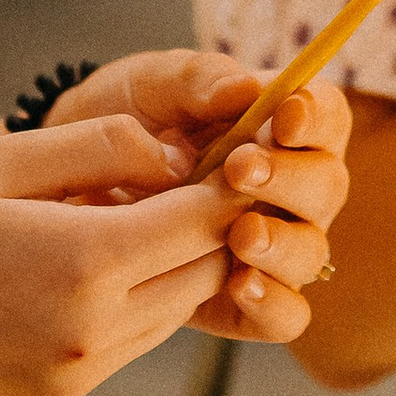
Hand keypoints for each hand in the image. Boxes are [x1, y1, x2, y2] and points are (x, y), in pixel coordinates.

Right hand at [0, 110, 245, 395]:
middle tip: (198, 172)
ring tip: (139, 210)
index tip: (238, 145)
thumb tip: (180, 157)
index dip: (230, 179)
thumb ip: (104, 146)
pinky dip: (135, 301)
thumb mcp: (2, 156)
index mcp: (85, 266)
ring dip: (174, 264)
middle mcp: (92, 335)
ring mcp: (76, 378)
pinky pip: (130, 344)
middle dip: (213, 222)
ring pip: (174, 311)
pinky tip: (93, 261)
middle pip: (205, 272)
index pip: (207, 221)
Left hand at [54, 48, 353, 346]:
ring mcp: (270, 247)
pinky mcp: (242, 299)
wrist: (68, 183)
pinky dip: (272, 304)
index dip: (316, 117)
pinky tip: (239, 285)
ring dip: (284, 244)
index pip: (327, 118)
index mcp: (279, 127)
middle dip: (292, 179)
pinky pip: (284, 316)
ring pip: (311, 254)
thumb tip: (245, 89)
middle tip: (240, 169)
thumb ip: (197, 79)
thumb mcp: (150, 85)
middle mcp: (288, 190)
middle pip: (327, 187)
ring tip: (241, 235)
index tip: (282, 117)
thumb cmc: (123, 119)